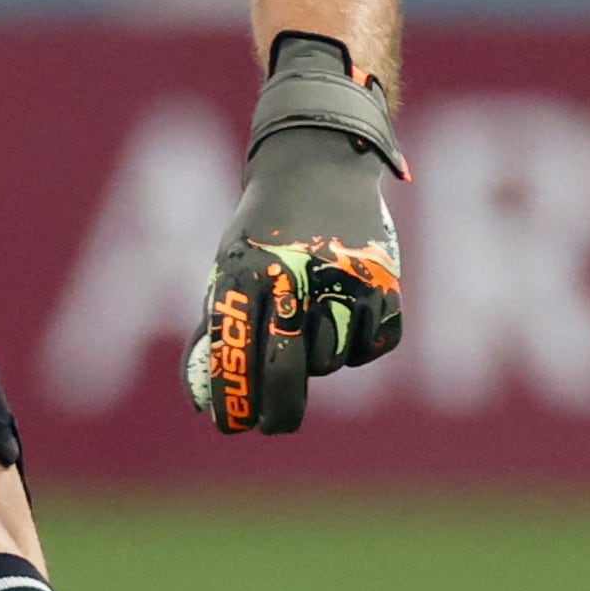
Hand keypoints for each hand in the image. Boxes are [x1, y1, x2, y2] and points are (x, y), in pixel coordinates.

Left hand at [184, 35, 406, 434]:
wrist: (319, 164)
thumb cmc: (263, 228)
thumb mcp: (228, 265)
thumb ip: (217, 327)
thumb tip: (204, 403)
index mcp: (245, 274)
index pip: (237, 355)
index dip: (234, 399)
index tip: (233, 426)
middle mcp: (295, 277)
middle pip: (290, 370)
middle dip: (281, 409)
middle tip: (275, 427)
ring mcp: (345, 280)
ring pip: (333, 361)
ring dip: (320, 360)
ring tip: (310, 325)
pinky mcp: (385, 283)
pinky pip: (374, 345)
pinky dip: (361, 346)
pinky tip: (346, 320)